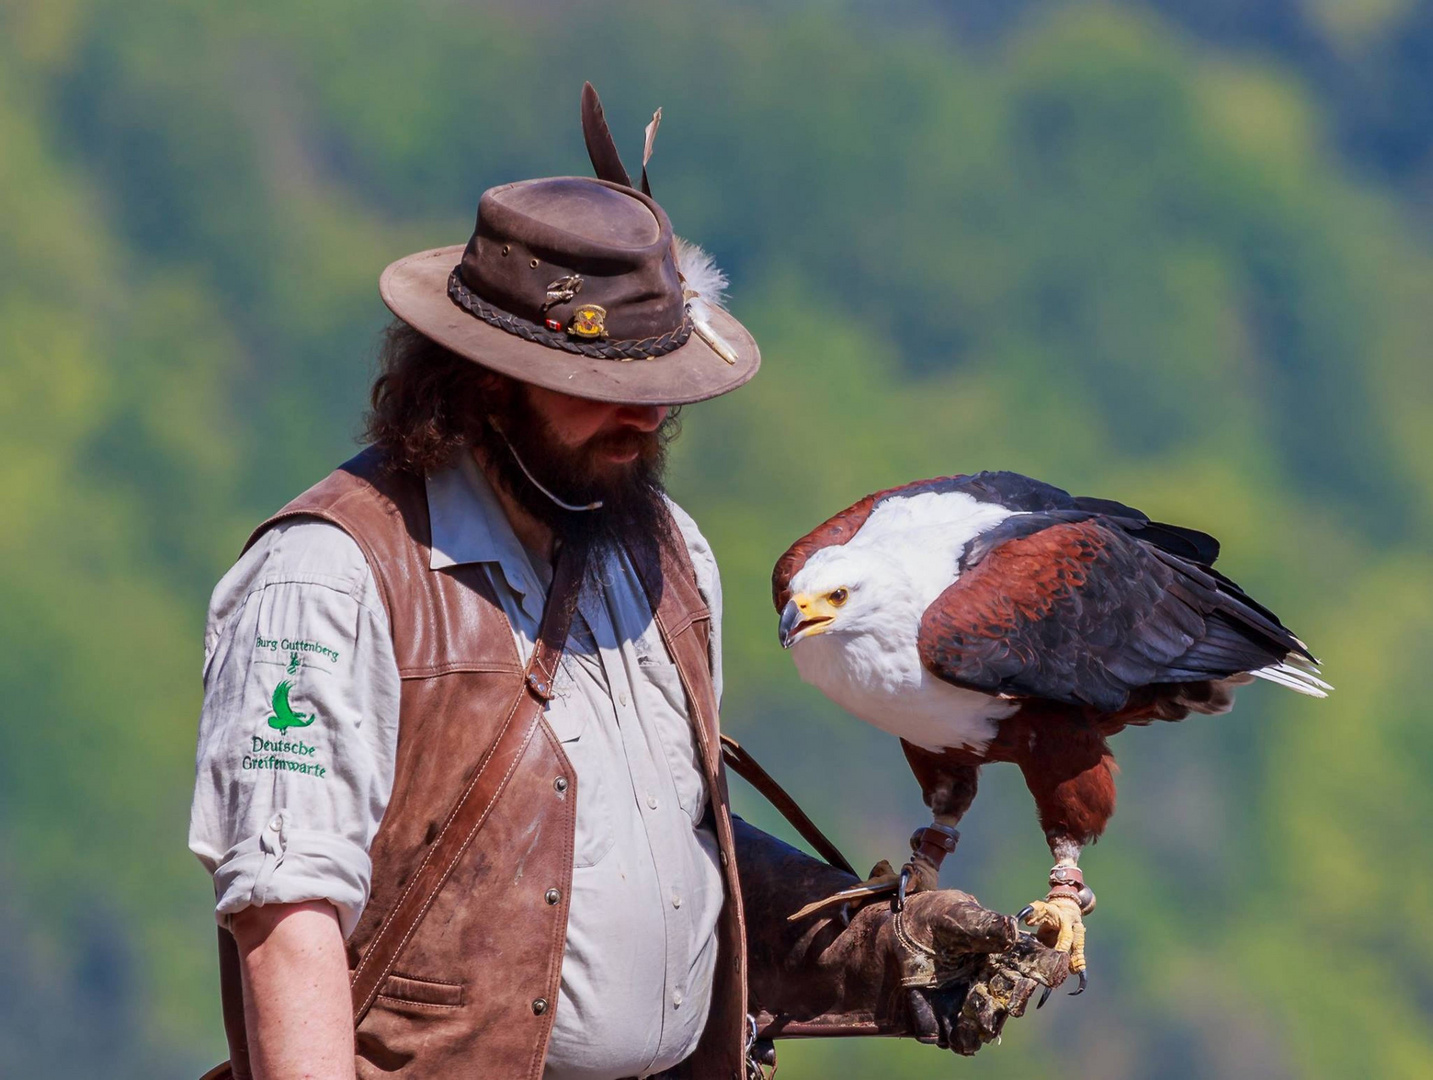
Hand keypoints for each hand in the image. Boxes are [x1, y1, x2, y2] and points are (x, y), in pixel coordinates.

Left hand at [890, 889, 1069, 1054]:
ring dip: (986, 1024)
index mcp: (1007, 952)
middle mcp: (997, 982)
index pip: (1036, 963)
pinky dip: (961, 1040)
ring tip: (977, 1021)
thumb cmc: (935, 918)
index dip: (1047, 968)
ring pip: (990, 1024)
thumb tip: (1011, 930)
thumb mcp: (956, 913)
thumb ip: (983, 924)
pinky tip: (954, 1035)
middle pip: (1016, 999)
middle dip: (1014, 1000)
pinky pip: (961, 1040)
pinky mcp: (950, 1022)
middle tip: (1010, 1000)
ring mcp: (975, 1004)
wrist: (897, 935)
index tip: (1052, 971)